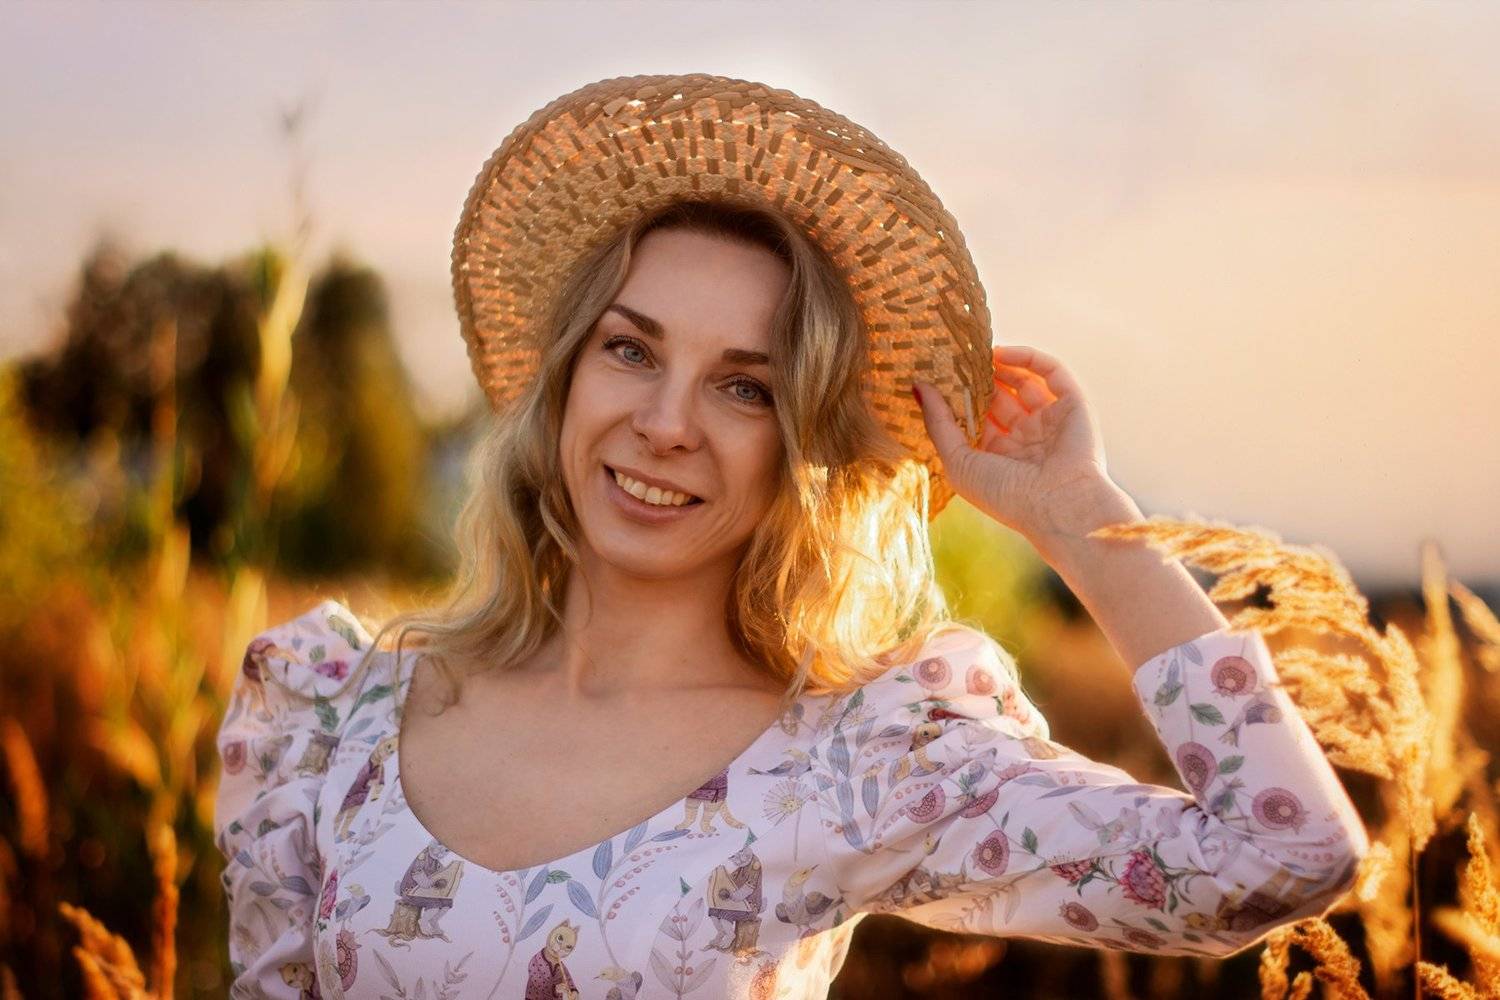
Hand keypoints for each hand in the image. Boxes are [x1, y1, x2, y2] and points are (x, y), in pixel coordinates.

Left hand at [913, 344, 1123, 542]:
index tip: (936, 376)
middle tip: (955, 356)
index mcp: (998, 457)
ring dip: (1001, 365)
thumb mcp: (958, 461)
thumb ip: (938, 423)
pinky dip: (1028, 358)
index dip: (958, 398)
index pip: (976, 419)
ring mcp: (1049, 421)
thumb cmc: (1005, 494)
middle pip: (999, 397)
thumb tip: (918, 387)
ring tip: (975, 351)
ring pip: (1024, 382)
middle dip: (978, 378)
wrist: (1059, 505)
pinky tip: (1002, 351)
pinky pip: (1051, 373)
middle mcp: (1025, 439)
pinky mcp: (1073, 406)